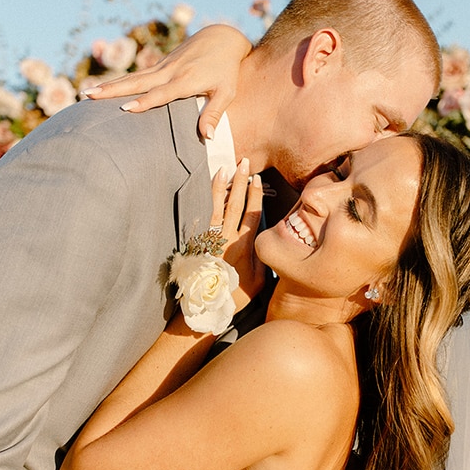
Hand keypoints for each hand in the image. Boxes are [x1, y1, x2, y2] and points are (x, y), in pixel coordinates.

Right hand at [82, 25, 251, 139]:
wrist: (222, 37)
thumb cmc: (227, 69)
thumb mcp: (226, 92)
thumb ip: (215, 114)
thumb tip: (207, 137)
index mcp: (186, 80)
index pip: (161, 93)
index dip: (144, 102)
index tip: (126, 109)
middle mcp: (170, 71)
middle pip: (137, 82)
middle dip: (112, 90)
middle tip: (89, 96)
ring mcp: (163, 66)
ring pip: (132, 77)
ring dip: (109, 85)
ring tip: (86, 93)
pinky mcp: (161, 64)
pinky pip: (138, 75)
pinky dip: (120, 82)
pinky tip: (104, 88)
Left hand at [211, 159, 265, 312]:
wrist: (207, 306)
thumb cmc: (236, 296)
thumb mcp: (260, 281)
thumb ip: (264, 259)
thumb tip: (268, 242)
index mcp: (245, 247)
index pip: (253, 214)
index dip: (255, 195)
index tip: (257, 179)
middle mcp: (228, 239)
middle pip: (236, 204)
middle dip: (241, 182)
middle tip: (243, 163)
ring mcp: (213, 239)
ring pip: (218, 206)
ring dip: (222, 186)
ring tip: (224, 169)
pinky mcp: (201, 241)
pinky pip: (206, 215)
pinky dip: (209, 200)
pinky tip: (211, 188)